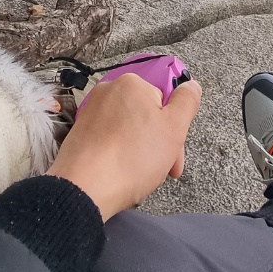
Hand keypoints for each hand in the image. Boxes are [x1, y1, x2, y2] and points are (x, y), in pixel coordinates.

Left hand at [47, 72, 201, 219]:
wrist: (84, 188)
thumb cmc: (131, 158)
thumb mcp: (174, 128)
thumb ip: (187, 102)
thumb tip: (191, 85)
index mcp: (132, 83)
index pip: (165, 101)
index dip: (175, 130)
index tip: (175, 154)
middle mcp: (108, 91)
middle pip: (146, 116)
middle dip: (159, 144)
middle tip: (164, 170)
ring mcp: (91, 112)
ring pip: (129, 130)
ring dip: (141, 151)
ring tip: (141, 176)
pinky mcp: (80, 134)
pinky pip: (110, 140)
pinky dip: (120, 155)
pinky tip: (123, 174)